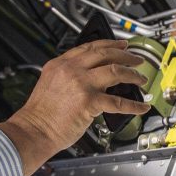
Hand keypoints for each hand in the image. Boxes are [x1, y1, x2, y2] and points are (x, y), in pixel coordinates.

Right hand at [0, 40, 148, 175]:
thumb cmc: (41, 114)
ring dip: (132, 75)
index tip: (121, 45)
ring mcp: (81, 84)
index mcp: (61, 64)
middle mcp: (71, 69)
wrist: (33, 130)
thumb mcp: (51, 84)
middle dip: (126, 55)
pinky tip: (141, 106)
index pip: (90, 47)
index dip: (110, 44)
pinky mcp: (89, 101)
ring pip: (115, 71)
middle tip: (137, 59)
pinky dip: (134, 105)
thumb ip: (69, 76)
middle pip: (105, 54)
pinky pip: (118, 102)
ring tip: (141, 79)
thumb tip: (93, 77)